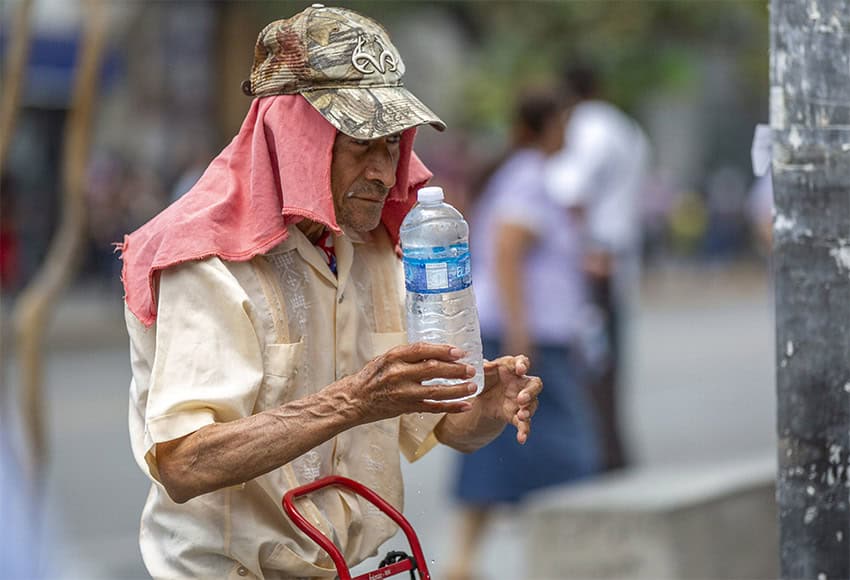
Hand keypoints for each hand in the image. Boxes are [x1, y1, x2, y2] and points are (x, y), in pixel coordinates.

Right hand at [332, 342, 477, 424]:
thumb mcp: (386, 358)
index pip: (422, 350)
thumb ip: (409, 356)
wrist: (354, 400)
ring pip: (435, 391)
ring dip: (457, 389)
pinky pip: (432, 408)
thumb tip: (439, 352)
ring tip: (472, 387)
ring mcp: (403, 393)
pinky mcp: (406, 408)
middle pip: (432, 370)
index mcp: (394, 357)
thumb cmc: (371, 376)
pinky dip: (451, 407)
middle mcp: (398, 374)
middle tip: (471, 369)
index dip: (443, 350)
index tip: (459, 352)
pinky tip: (465, 405)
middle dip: (455, 370)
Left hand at [476, 354, 541, 444]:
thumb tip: (486, 364)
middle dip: (530, 392)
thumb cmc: (484, 380)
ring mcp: (521, 400)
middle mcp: (521, 383)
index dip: (523, 364)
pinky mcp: (517, 415)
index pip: (522, 362)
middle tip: (521, 398)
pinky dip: (524, 431)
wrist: (481, 400)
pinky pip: (525, 424)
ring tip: (522, 416)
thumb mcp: (481, 374)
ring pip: (532, 404)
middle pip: (534, 384)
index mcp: (511, 368)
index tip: (521, 370)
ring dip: (528, 410)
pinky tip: (522, 439)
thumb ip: (483, 368)